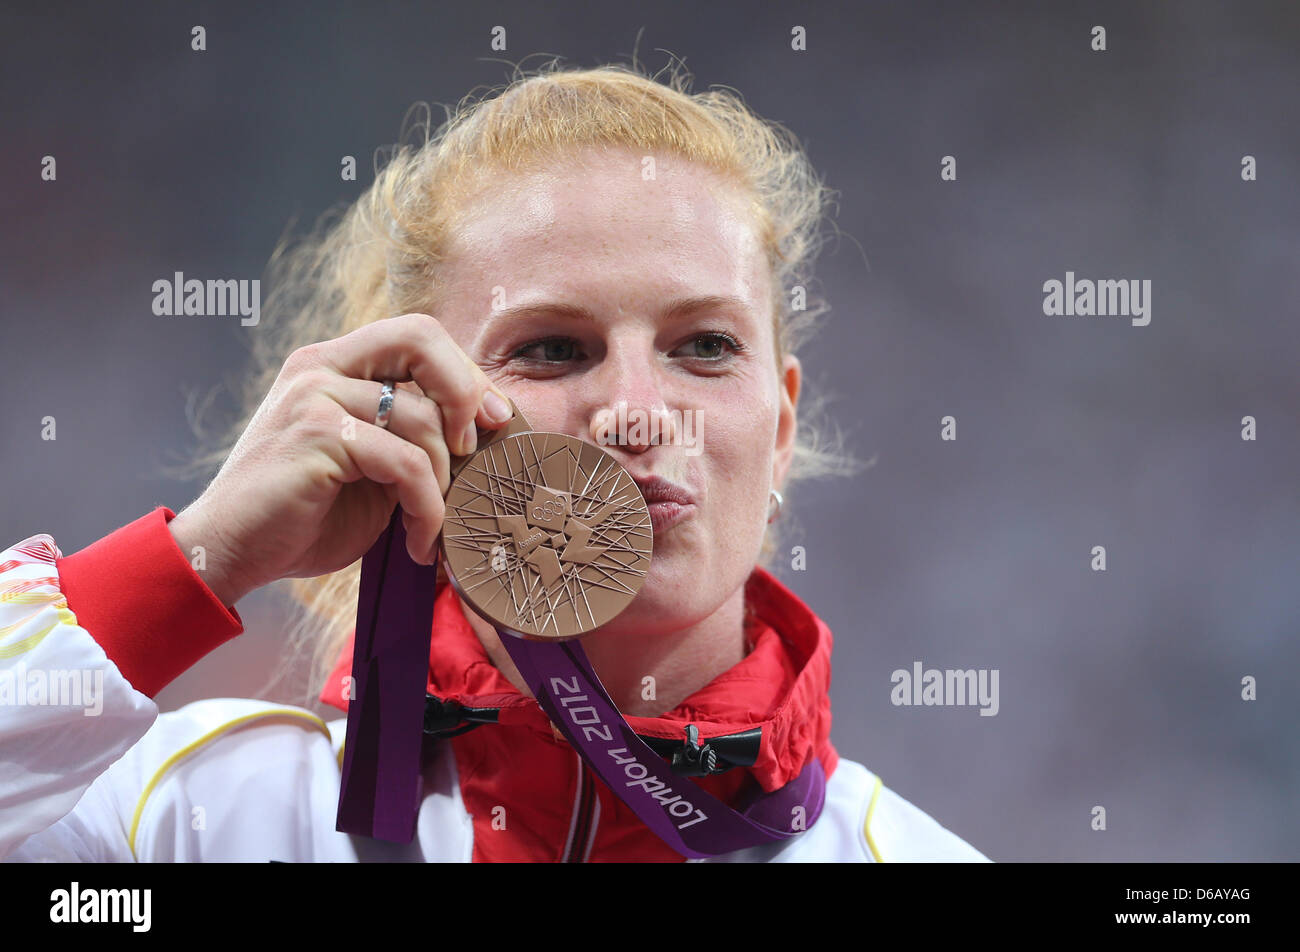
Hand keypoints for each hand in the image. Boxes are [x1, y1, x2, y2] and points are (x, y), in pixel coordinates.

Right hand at [168, 313, 512, 605]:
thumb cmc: (306, 514)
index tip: (492, 422)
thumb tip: (488, 424)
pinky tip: (419, 542)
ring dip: (444, 482)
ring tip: (431, 525)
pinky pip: (407, 462)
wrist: (231, 552)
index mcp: (335, 363)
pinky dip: (427, 509)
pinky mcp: (316, 434)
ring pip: (422, 418)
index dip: (467, 375)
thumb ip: (413, 435)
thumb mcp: (373, 465)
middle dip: (465, 394)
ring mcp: (314, 395)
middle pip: (422, 337)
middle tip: (474, 451)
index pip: (419, 335)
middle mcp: (321, 366)